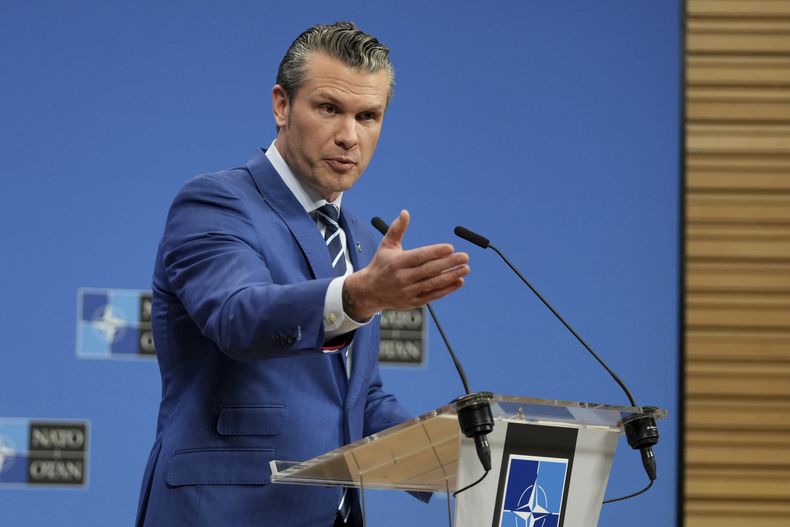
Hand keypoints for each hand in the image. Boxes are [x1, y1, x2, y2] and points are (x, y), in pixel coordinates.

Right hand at [342, 210, 469, 320]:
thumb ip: (397, 229)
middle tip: (464, 257)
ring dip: (451, 276)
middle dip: (449, 263)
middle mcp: (402, 278)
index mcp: (397, 262)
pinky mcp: (412, 302)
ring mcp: (408, 291)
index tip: (450, 248)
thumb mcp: (386, 245)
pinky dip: (447, 289)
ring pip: (433, 283)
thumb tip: (405, 212)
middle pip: (429, 270)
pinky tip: (458, 281)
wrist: (369, 291)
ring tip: (465, 268)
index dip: (435, 252)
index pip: (420, 256)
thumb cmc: (381, 264)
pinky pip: (433, 295)